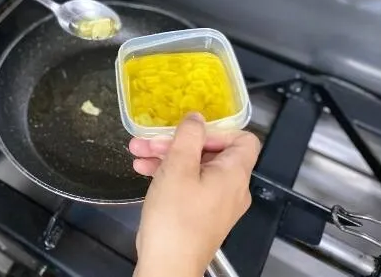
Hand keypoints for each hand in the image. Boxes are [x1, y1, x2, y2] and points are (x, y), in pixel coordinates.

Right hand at [130, 114, 259, 276]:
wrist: (168, 265)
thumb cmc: (176, 217)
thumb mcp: (178, 167)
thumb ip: (189, 136)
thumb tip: (197, 118)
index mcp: (234, 174)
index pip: (243, 139)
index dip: (217, 129)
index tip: (191, 130)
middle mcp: (231, 188)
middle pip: (210, 152)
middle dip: (177, 142)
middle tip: (149, 140)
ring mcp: (216, 203)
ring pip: (195, 168)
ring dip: (166, 157)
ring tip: (137, 153)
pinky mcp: (201, 214)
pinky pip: (189, 185)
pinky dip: (169, 175)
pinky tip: (143, 171)